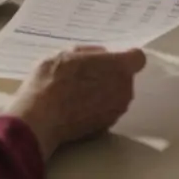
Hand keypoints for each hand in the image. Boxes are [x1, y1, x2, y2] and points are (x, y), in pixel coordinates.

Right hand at [5, 46, 146, 158]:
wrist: (40, 120)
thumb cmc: (52, 81)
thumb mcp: (66, 54)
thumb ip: (90, 51)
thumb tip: (101, 55)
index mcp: (119, 67)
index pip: (137, 58)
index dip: (125, 57)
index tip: (110, 59)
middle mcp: (124, 89)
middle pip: (125, 77)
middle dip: (111, 74)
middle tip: (86, 74)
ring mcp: (117, 110)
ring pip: (117, 94)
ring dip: (105, 91)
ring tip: (78, 91)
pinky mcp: (107, 127)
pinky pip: (107, 110)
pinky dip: (98, 107)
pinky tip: (77, 107)